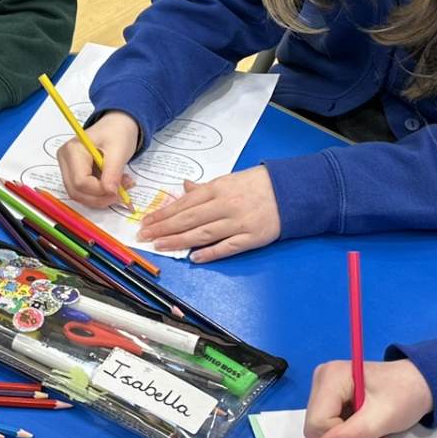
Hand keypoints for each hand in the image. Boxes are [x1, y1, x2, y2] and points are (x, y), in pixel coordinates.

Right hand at [56, 113, 139, 207]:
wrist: (117, 126)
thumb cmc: (117, 132)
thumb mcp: (119, 150)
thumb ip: (113, 172)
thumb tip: (110, 192)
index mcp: (72, 150)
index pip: (80, 181)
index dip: (99, 191)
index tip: (119, 191)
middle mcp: (65, 160)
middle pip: (76, 191)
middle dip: (100, 197)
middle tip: (121, 193)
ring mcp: (67, 168)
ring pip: (80, 195)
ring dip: (101, 197)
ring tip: (120, 187)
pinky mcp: (74, 174)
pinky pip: (84, 192)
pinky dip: (100, 194)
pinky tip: (113, 185)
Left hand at [139, 168, 279, 262]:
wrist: (291, 190)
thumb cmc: (258, 184)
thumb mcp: (230, 180)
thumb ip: (206, 188)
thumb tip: (184, 189)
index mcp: (218, 188)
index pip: (184, 203)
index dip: (163, 214)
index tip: (146, 222)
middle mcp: (225, 205)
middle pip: (189, 218)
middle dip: (164, 228)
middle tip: (144, 236)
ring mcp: (238, 222)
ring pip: (203, 233)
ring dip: (179, 241)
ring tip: (160, 246)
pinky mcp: (252, 237)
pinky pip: (227, 246)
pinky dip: (210, 252)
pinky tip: (193, 258)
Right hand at [304, 357, 433, 437]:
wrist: (420, 384)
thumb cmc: (405, 395)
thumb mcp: (382, 418)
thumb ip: (353, 435)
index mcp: (331, 377)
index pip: (318, 421)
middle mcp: (322, 380)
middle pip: (316, 426)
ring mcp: (325, 389)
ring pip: (323, 430)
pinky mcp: (332, 398)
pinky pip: (331, 426)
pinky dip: (349, 437)